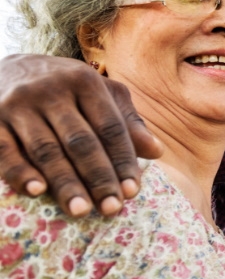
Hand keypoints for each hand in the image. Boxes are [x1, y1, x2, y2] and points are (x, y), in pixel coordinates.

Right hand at [0, 54, 161, 216]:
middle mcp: (51, 90)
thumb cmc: (63, 87)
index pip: (110, 127)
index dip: (123, 160)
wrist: (4, 68)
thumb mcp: (98, 92)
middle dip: (98, 177)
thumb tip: (156, 151)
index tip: (133, 191)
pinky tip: (37, 192)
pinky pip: (6, 151)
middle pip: (81, 141)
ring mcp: (18, 105)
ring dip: (65, 182)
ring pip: (46, 149)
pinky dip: (20, 172)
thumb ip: (126, 120)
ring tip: (82, 210)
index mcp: (85, 82)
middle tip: (111, 208)